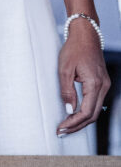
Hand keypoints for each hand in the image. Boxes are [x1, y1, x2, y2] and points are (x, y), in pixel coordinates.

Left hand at [56, 19, 110, 135]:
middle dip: (77, 125)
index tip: (61, 128)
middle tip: (62, 131)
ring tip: (66, 126)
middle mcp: (103, 86)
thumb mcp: (65, 69)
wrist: (86, 34)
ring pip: (95, 110)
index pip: (86, 112)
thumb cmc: (74, 48)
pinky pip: (95, 102)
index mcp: (95, 84)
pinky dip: (85, 111)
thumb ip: (67, 91)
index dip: (73, 123)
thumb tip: (69, 110)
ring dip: (81, 120)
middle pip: (92, 115)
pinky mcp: (101, 82)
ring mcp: (104, 85)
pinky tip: (75, 114)